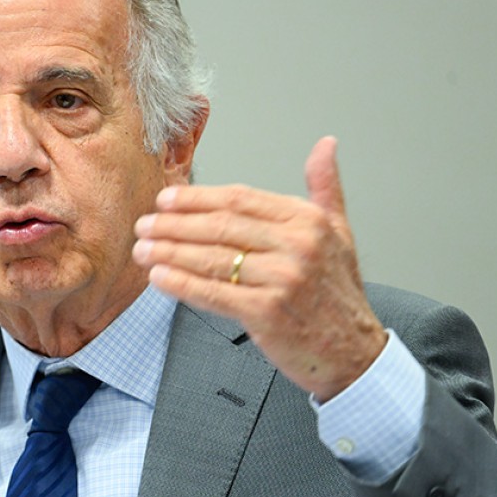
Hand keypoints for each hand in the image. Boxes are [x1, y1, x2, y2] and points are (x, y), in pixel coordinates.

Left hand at [132, 136, 386, 400]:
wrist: (354, 352)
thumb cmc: (339, 293)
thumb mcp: (339, 232)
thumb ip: (325, 187)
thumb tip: (325, 144)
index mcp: (307, 220)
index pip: (240, 199)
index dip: (197, 198)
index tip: (166, 200)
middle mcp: (297, 246)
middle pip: (221, 226)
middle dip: (175, 224)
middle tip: (145, 224)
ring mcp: (282, 280)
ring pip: (212, 259)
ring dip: (170, 253)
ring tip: (142, 249)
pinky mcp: (267, 313)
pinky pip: (213, 293)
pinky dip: (181, 284)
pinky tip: (158, 277)